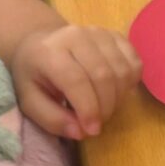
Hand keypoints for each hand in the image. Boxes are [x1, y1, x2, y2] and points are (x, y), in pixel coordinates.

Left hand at [10, 22, 140, 139]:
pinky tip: (115, 91)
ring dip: (118, 98)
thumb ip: (52, 119)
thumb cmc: (34, 75)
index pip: (77, 81)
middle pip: (104, 76)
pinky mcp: (116, 36)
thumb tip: (81, 132)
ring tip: (104, 108)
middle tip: (97, 123)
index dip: (88, 109)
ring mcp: (100, 33)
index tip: (91, 130)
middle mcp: (77, 36)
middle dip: (105, 107)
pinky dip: (130, 83)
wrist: (40, 43)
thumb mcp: (30, 101)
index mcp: (50, 52)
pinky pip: (134, 63)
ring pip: (122, 71)